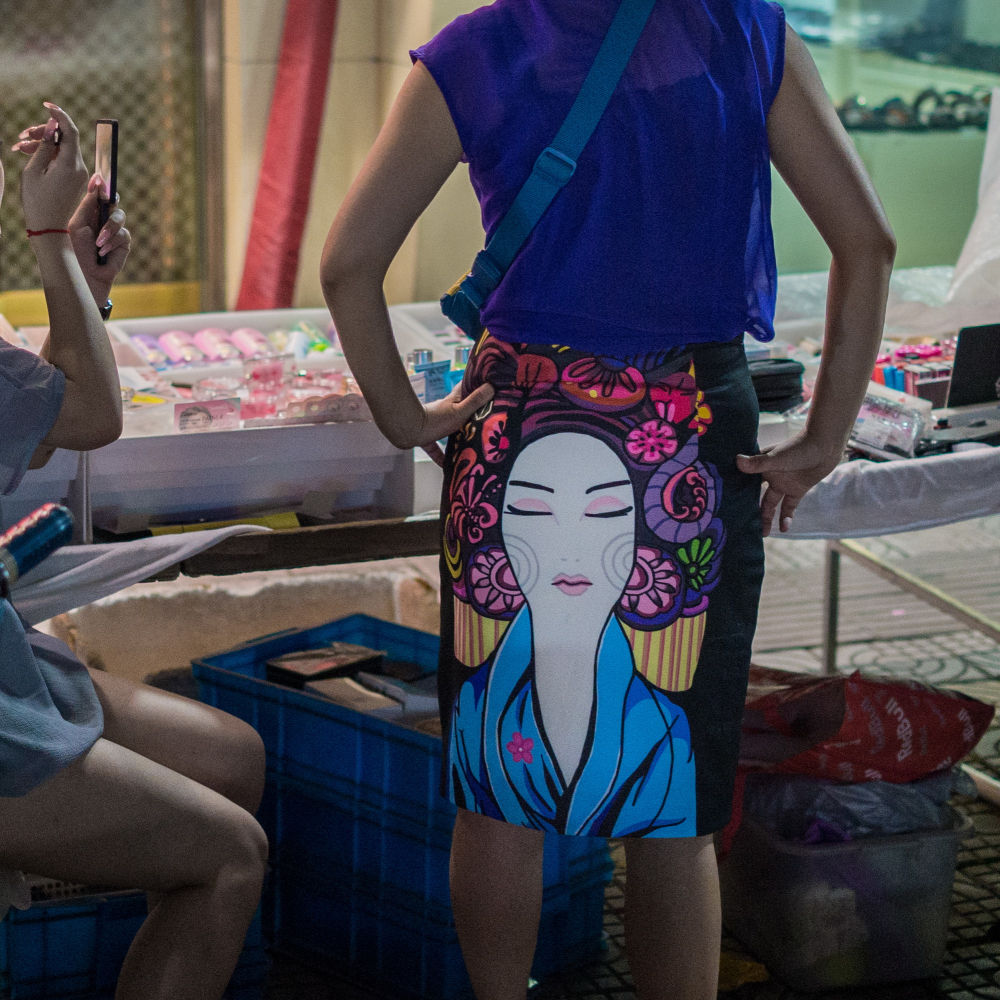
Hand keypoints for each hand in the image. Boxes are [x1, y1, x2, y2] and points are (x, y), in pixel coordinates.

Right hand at [14, 104, 88, 231]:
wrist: (48, 228)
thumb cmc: (37, 201)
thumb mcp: (34, 170)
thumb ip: (44, 146)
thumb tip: (52, 127)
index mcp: (71, 165)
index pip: (71, 131)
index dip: (60, 115)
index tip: (47, 104)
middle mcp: (81, 169)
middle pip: (66, 139)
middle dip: (44, 132)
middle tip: (23, 135)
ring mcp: (81, 175)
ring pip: (63, 149)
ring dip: (43, 144)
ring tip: (19, 146)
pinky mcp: (77, 180)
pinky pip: (64, 160)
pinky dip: (49, 155)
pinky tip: (29, 153)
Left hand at [68, 175, 130, 304]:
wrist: (84, 275)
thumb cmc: (74, 251)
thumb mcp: (77, 223)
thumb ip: (88, 204)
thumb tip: (96, 181)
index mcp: (87, 213)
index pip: (96, 194)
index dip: (100, 186)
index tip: (99, 178)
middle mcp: (100, 220)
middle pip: (112, 200)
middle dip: (110, 199)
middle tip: (109, 200)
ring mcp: (113, 231)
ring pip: (119, 216)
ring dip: (109, 228)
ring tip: (98, 243)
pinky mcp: (123, 244)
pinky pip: (124, 234)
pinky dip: (113, 241)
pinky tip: (103, 251)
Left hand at [413, 381, 494, 465]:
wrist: (408, 430)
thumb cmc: (435, 420)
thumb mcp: (459, 412)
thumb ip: (474, 402)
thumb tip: (491, 387)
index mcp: (453, 401)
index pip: (465, 387)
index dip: (475, 384)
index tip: (486, 384)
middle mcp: (443, 410)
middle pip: (459, 409)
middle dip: (470, 413)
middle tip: (484, 419)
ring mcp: (434, 423)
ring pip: (448, 428)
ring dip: (456, 434)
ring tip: (469, 443)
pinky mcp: (425, 437)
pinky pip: (435, 447)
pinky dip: (440, 455)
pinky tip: (446, 465)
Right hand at [736, 432, 841, 535]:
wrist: (825, 445)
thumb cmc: (799, 447)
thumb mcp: (777, 458)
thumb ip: (758, 463)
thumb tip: (737, 461)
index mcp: (760, 466)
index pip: (744, 482)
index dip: (735, 493)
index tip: (725, 506)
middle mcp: (769, 476)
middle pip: (755, 497)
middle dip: (750, 510)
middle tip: (740, 526)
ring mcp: (783, 484)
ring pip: (771, 504)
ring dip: (767, 518)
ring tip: (762, 534)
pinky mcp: (797, 490)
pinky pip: (789, 507)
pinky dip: (786, 517)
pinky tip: (783, 529)